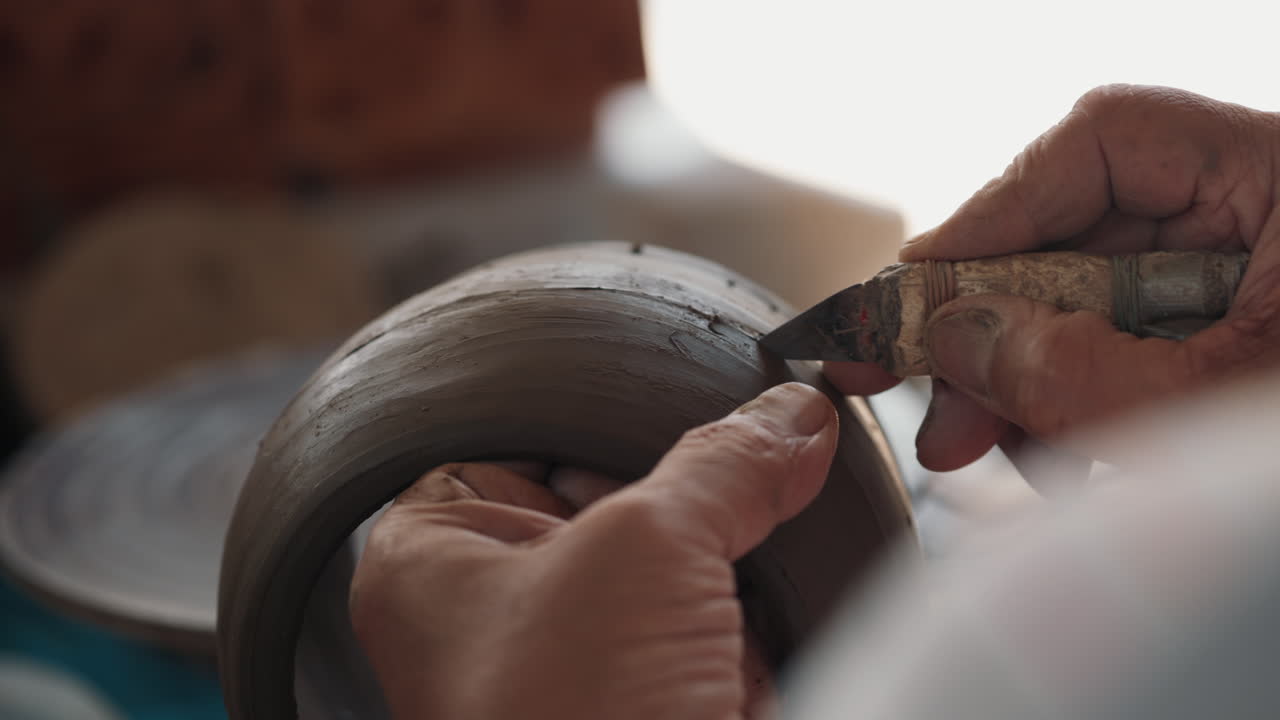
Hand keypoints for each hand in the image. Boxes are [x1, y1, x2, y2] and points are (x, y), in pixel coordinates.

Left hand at [349, 383, 837, 719]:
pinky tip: (753, 648)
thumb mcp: (649, 547)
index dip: (598, 424)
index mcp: (434, 561)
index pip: (513, 445)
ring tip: (740, 577)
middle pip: (609, 511)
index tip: (673, 398)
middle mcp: (494, 614)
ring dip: (721, 580)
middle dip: (683, 510)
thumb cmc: (575, 717)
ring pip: (668, 582)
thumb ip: (721, 466)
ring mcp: (574, 673)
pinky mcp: (643, 714)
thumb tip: (795, 415)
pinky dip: (743, 645)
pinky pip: (705, 647)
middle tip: (744, 471)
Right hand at [827, 84, 1279, 470]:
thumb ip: (1079, 372)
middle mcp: (1246, 216)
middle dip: (990, 330)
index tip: (919, 279)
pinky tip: (1063, 460)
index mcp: (1276, 176)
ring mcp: (1233, 282)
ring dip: (1022, 386)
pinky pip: (1118, 359)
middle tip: (905, 385)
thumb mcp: (1215, 404)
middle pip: (1073, 237)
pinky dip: (1074, 412)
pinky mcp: (1219, 342)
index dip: (996, 206)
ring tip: (989, 450)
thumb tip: (951, 340)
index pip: (1104, 139)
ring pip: (1083, 311)